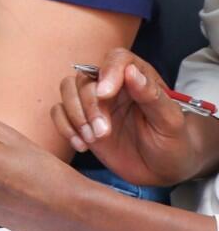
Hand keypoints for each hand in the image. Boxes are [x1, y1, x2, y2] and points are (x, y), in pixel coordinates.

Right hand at [56, 49, 204, 187]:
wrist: (162, 171)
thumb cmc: (173, 143)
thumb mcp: (171, 122)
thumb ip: (152, 96)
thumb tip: (131, 72)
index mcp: (138, 79)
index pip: (117, 59)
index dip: (108, 71)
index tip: (105, 95)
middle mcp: (112, 86)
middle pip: (85, 79)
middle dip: (90, 107)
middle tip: (103, 132)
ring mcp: (94, 103)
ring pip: (67, 90)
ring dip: (75, 116)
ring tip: (93, 139)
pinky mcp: (81, 121)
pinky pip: (58, 112)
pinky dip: (64, 127)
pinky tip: (82, 145)